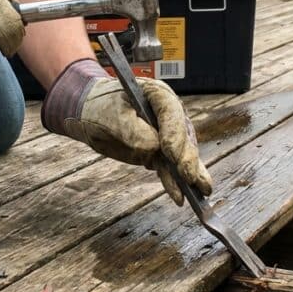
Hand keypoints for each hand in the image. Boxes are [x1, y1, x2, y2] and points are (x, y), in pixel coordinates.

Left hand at [41, 59, 211, 204]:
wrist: (90, 114)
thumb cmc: (100, 108)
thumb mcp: (112, 117)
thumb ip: (133, 132)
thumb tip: (155, 150)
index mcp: (157, 95)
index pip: (171, 112)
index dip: (174, 132)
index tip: (170, 152)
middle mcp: (168, 114)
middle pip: (183, 134)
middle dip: (186, 156)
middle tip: (188, 176)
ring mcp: (167, 134)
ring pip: (182, 154)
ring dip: (192, 173)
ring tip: (202, 191)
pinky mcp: (160, 152)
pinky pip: (170, 167)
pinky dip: (175, 182)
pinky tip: (181, 196)